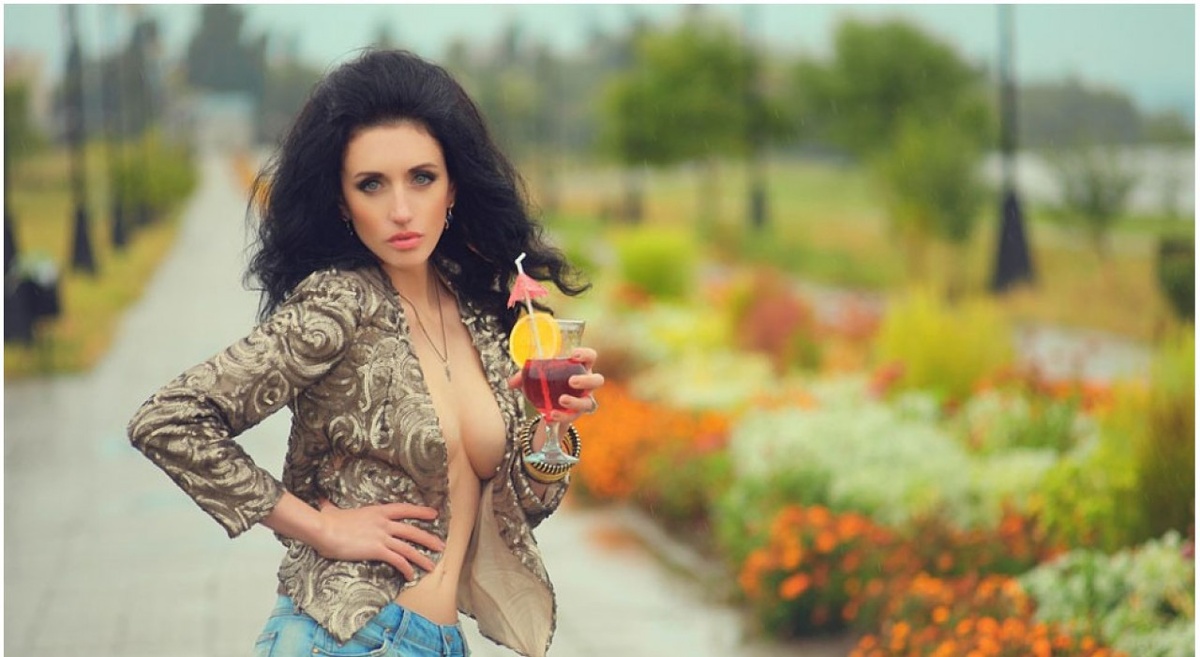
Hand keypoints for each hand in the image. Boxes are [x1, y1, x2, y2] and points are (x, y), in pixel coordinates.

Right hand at [313, 499, 444, 579]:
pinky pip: (397, 560)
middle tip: (441, 545)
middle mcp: (383, 523)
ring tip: (432, 565)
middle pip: (412, 530)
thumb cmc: (326, 521)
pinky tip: (410, 576)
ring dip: (422, 557)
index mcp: (377, 511)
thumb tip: (323, 504)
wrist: (324, 529)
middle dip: (428, 538)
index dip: (420, 511)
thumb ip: (332, 508)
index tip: (434, 514)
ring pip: (408, 547)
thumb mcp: (332, 511)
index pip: (404, 509)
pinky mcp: (377, 550)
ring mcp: (382, 536)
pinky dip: (406, 568)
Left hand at [508, 347, 604, 422]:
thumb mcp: (538, 377)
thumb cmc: (549, 383)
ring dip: (576, 401)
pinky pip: (573, 417)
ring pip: (589, 402)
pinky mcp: (576, 414)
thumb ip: (525, 377)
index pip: (591, 357)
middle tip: (571, 381)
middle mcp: (586, 384)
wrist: (552, 406)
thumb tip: (510, 383)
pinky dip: (562, 416)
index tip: (574, 355)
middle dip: (586, 381)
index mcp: (580, 368)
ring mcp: (584, 400)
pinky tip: (551, 415)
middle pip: (597, 380)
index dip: (586, 355)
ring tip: (561, 400)